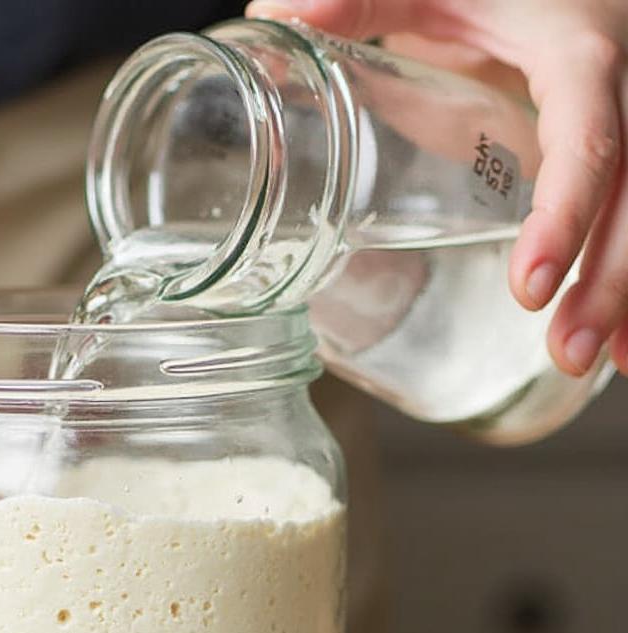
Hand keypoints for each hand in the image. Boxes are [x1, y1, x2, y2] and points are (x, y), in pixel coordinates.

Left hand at [246, 0, 627, 378]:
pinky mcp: (612, 142)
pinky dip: (626, 271)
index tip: (530, 286)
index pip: (589, 137)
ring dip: (626, 292)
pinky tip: (619, 337)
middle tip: (570, 352)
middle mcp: (619, 87)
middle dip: (610, 278)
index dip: (566, 213)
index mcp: (580, 50)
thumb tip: (275, 15)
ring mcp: (623, 117)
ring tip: (594, 363)